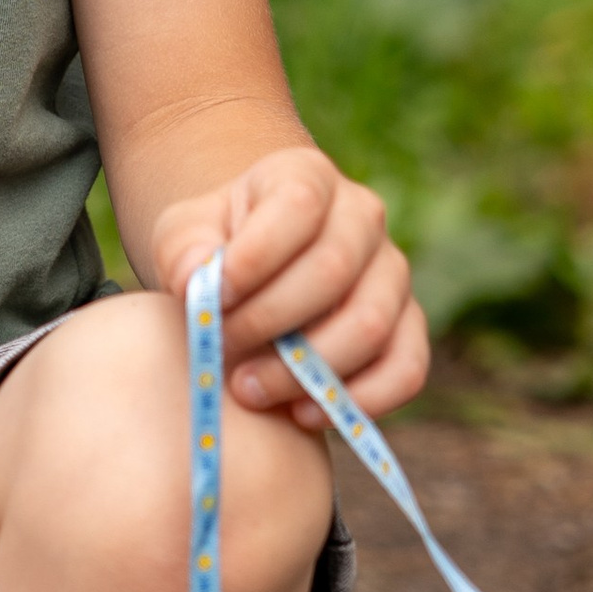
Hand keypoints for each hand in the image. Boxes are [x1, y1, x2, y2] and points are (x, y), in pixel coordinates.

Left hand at [147, 145, 427, 425]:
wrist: (251, 277)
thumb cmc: (216, 248)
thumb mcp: (183, 234)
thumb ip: (184, 250)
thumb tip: (199, 278)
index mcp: (306, 177)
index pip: (298, 206)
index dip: (256, 257)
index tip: (214, 297)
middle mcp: (362, 216)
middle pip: (333, 270)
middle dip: (269, 320)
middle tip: (221, 350)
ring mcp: (392, 272)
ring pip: (371, 324)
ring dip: (306, 368)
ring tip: (248, 388)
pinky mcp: (408, 326)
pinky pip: (406, 368)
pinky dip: (358, 401)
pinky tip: (301, 414)